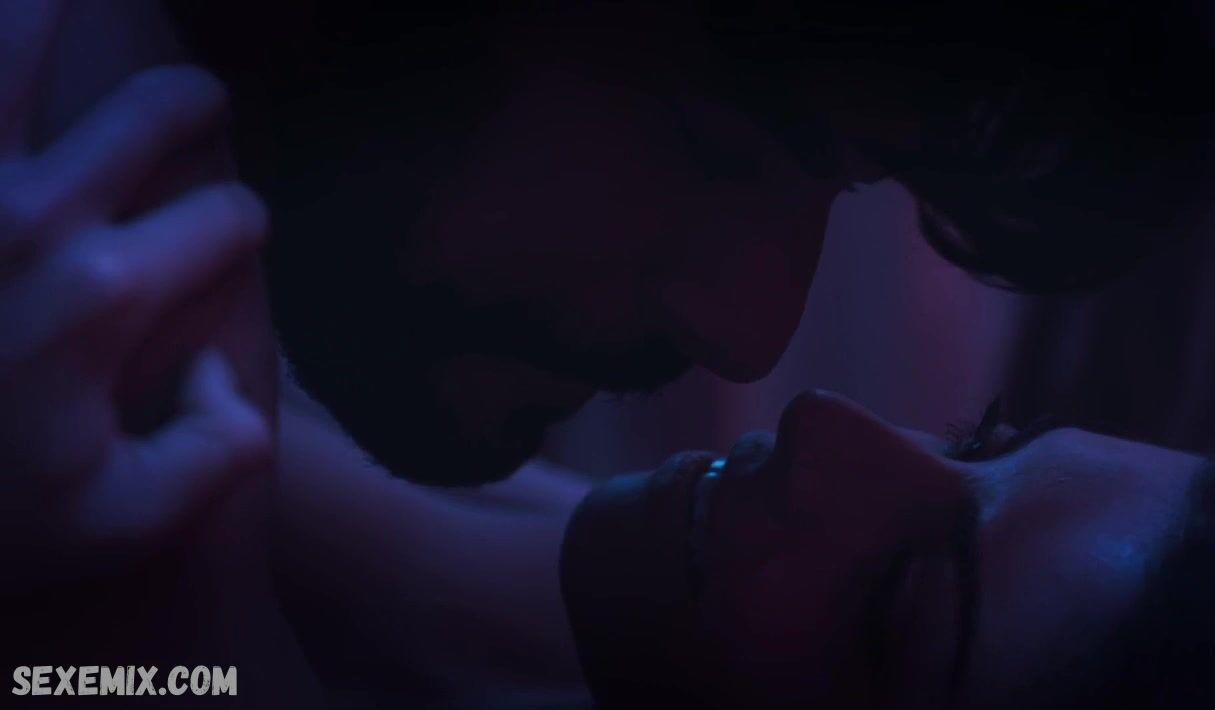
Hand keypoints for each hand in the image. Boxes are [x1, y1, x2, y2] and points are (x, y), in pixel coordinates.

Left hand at [0, 2, 270, 590]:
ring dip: (52, 15)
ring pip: (12, 46)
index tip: (240, 230)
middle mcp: (33, 215)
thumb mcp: (122, 522)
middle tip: (201, 100)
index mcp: (105, 294)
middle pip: (152, 114)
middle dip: (192, 101)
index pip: (223, 220)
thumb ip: (219, 452)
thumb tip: (227, 369)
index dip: (245, 220)